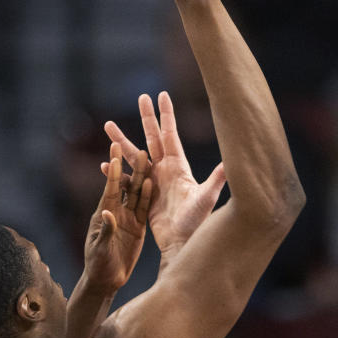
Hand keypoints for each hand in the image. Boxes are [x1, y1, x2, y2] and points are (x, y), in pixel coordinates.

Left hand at [83, 142, 152, 291]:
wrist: (106, 280)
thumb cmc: (98, 265)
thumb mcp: (100, 249)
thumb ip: (106, 231)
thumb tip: (109, 214)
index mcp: (104, 214)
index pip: (110, 188)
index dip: (113, 170)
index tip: (115, 151)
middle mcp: (116, 212)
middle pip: (125, 186)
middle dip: (131, 167)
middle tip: (138, 149)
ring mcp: (127, 218)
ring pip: (136, 194)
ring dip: (141, 176)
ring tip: (147, 159)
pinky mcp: (137, 227)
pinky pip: (144, 208)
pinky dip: (148, 196)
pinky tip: (152, 182)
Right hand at [105, 92, 225, 257]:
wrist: (181, 243)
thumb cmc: (197, 221)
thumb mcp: (207, 197)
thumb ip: (217, 178)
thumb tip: (231, 160)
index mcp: (178, 166)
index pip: (170, 134)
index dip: (166, 115)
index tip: (162, 94)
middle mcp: (165, 170)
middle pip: (152, 138)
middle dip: (147, 118)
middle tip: (141, 97)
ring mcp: (153, 182)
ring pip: (134, 155)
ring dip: (122, 141)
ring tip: (108, 125)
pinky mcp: (142, 196)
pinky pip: (126, 180)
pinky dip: (116, 172)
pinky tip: (105, 164)